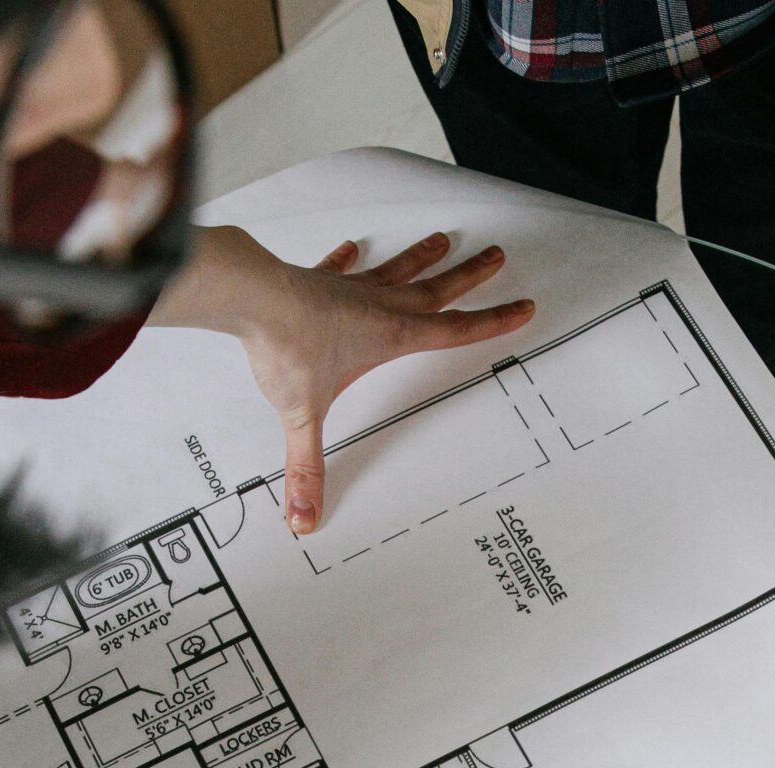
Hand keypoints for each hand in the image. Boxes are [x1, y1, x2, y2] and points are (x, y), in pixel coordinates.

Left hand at [150, 226, 534, 532]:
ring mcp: (349, 290)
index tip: (522, 306)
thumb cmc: (286, 348)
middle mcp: (379, 307)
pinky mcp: (319, 281)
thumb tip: (305, 517)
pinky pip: (341, 268)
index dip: (492, 322)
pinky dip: (348, 260)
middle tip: (497, 257)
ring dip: (422, 258)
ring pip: (397, 271)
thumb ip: (307, 468)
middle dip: (470, 277)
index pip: (455, 331)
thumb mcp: (304, 418)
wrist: (252, 298)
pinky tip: (353, 249)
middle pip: (436, 290)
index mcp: (391, 337)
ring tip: (442, 242)